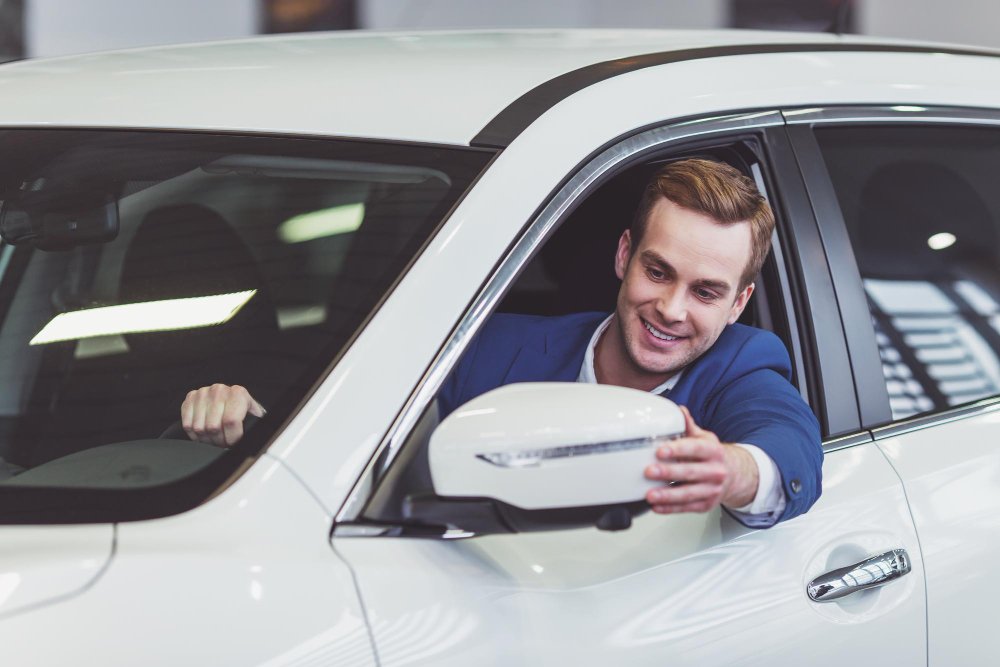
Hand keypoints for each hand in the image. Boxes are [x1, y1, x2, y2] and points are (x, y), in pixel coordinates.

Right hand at [181, 384, 264, 446]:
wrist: (233, 399)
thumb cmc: (243, 411)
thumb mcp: (254, 417)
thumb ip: (254, 425)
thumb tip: (253, 439)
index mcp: (238, 393)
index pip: (230, 422)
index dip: (231, 438)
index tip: (233, 442)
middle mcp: (220, 390)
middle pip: (213, 427)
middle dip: (219, 441)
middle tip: (224, 442)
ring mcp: (203, 392)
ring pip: (199, 428)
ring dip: (207, 439)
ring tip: (215, 437)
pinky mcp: (190, 397)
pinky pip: (187, 424)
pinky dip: (194, 434)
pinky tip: (204, 432)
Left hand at [643, 405, 758, 513]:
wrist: (734, 476)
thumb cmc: (713, 456)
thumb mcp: (705, 438)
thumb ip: (689, 427)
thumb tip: (679, 411)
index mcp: (714, 451)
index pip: (695, 449)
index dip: (677, 450)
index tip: (660, 450)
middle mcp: (715, 471)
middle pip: (690, 472)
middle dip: (668, 472)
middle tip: (649, 471)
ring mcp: (712, 490)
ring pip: (688, 494)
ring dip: (667, 495)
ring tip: (650, 495)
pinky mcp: (706, 505)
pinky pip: (687, 508)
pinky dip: (670, 508)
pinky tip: (656, 506)